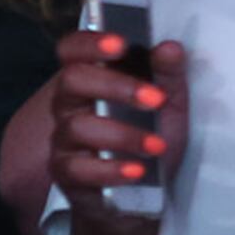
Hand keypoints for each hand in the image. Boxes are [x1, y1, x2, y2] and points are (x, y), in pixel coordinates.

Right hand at [52, 32, 186, 211]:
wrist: (146, 192)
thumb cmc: (151, 136)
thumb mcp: (170, 105)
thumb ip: (169, 75)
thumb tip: (170, 48)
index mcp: (92, 78)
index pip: (73, 50)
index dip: (90, 42)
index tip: (121, 43)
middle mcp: (71, 104)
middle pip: (73, 80)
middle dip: (115, 86)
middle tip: (155, 98)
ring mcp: (65, 138)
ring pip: (79, 127)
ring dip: (124, 135)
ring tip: (158, 145)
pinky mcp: (67, 172)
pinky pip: (78, 168)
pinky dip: (110, 169)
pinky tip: (137, 171)